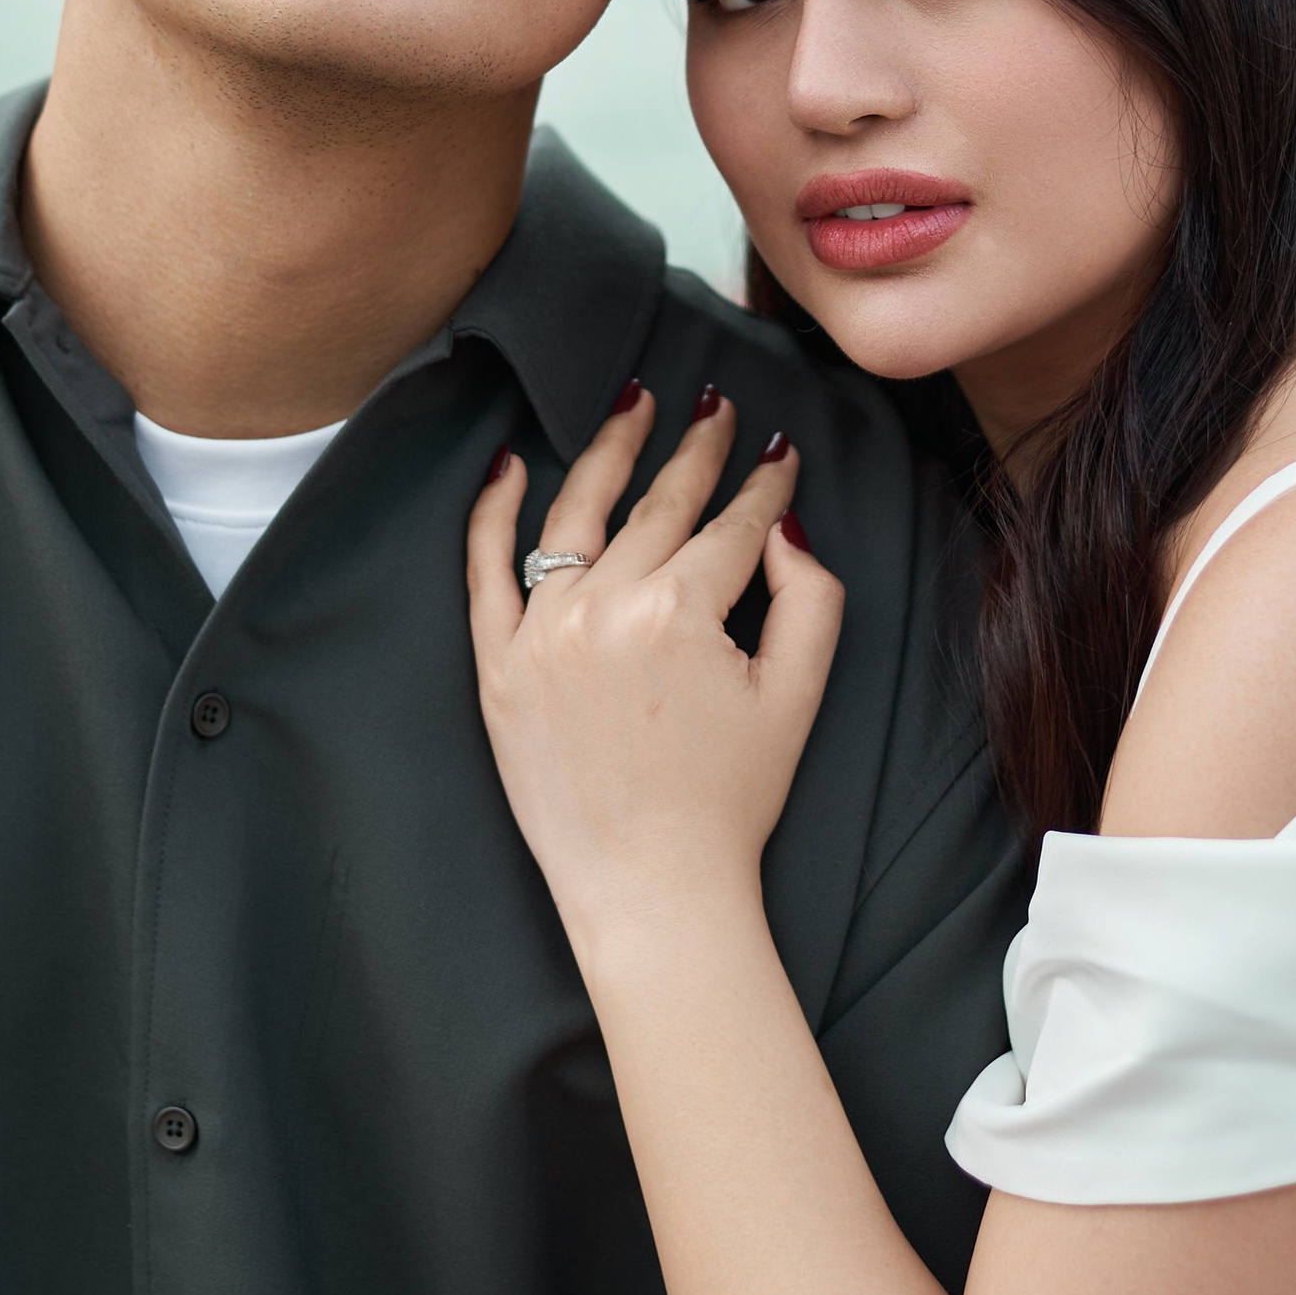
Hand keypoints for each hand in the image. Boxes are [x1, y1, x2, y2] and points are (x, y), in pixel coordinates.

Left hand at [467, 386, 844, 957]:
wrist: (651, 890)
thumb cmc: (729, 801)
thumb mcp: (799, 695)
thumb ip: (811, 598)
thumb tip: (782, 527)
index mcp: (680, 614)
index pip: (730, 526)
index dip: (763, 485)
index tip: (777, 451)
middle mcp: (603, 611)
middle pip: (658, 506)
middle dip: (697, 449)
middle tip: (716, 405)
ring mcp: (540, 635)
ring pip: (576, 516)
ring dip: (610, 451)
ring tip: (635, 404)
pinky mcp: (496, 667)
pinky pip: (484, 570)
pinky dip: (493, 512)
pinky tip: (512, 464)